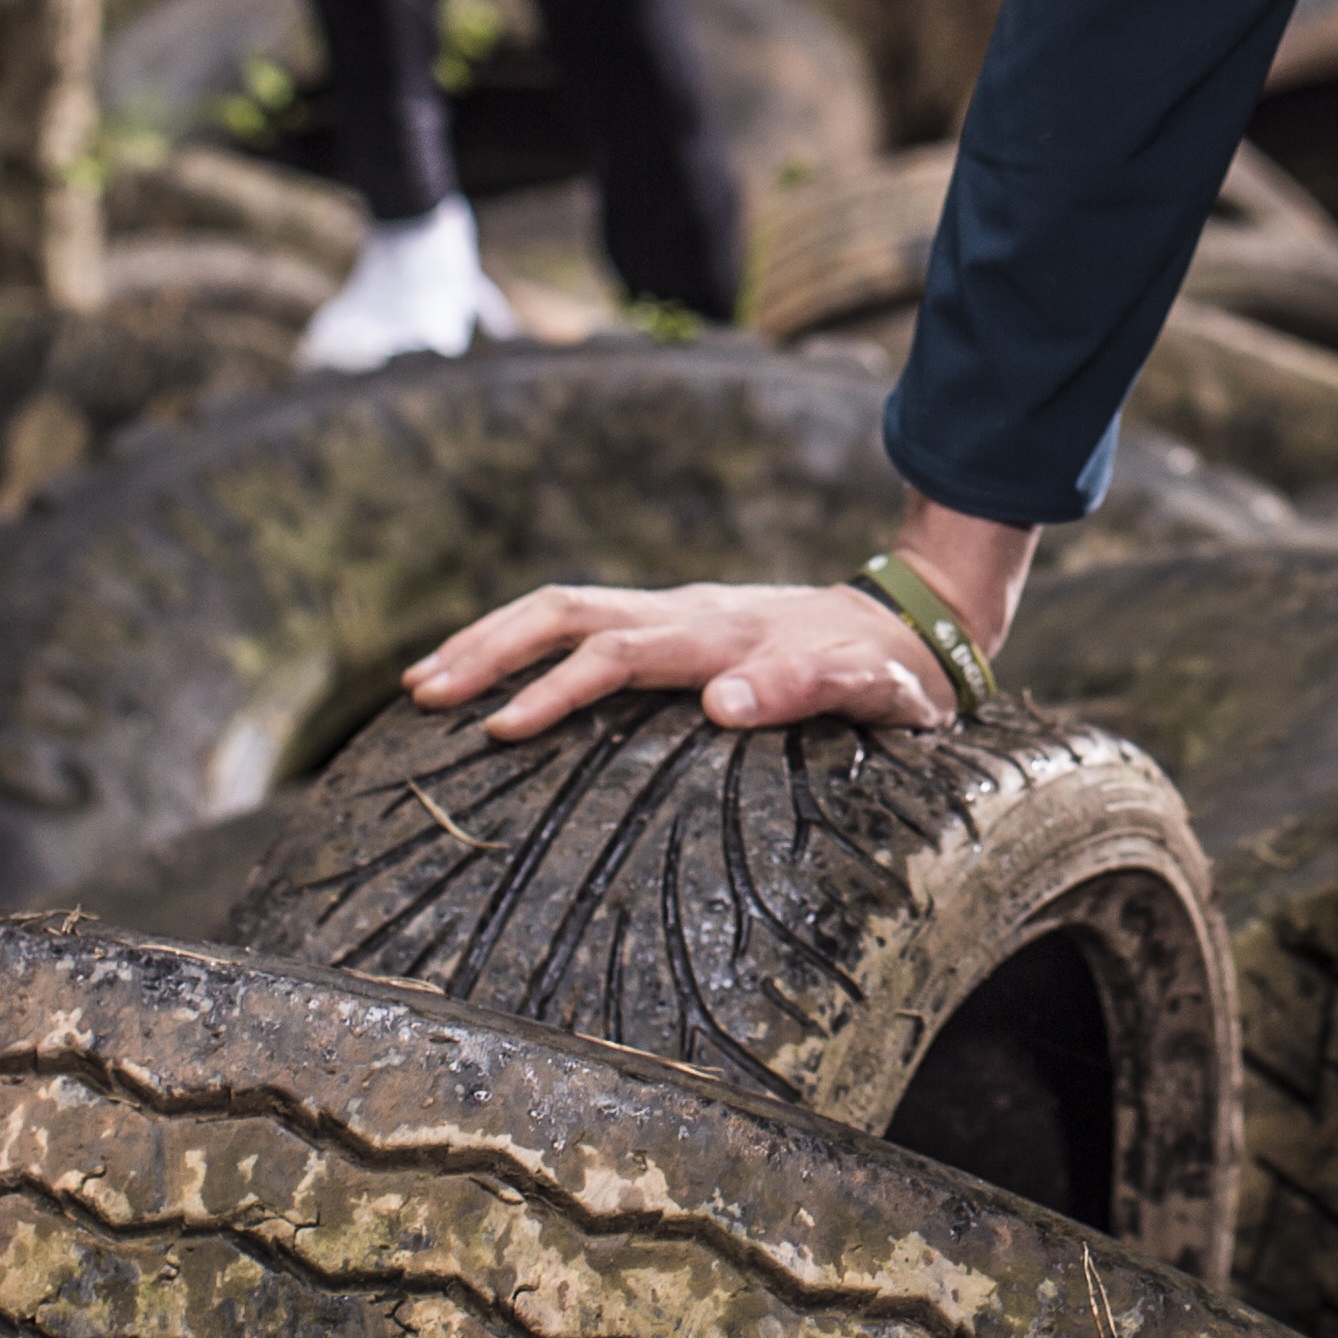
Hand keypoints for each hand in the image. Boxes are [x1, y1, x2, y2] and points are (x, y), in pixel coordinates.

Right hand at [407, 578, 957, 736]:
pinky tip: (482, 672)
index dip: (558, 689)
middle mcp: (686, 612)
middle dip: (491, 648)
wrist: (913, 626)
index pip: (620, 655)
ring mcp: (673, 612)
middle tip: (425, 696)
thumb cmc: (892, 676)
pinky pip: (579, 622)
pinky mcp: (668, 624)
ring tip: (424, 683)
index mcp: (723, 634)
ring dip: (490, 638)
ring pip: (562, 607)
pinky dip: (520, 639)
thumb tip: (721, 705)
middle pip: (567, 611)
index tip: (501, 730)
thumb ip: (807, 690)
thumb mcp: (874, 692)